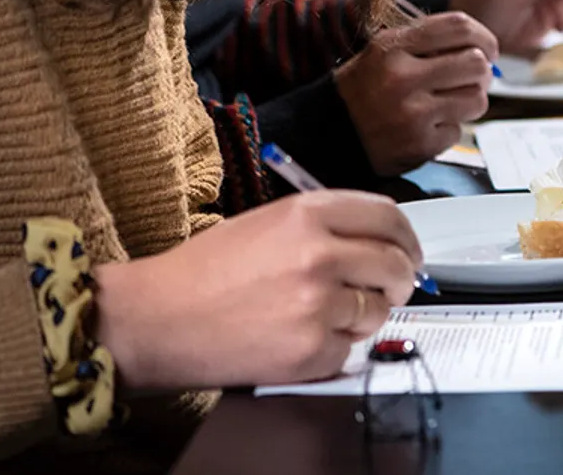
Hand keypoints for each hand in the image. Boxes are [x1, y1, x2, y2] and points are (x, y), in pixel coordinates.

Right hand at [93, 191, 421, 390]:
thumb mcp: (267, 222)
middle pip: (395, 264)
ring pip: (377, 310)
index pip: (390, 217)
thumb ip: (326, 225)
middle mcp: (319, 253)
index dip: (406, 237)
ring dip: (362, 315)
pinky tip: (298, 339)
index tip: (408, 252)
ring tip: (321, 314)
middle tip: (389, 288)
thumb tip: (381, 241)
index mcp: (309, 213)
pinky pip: (349, 349)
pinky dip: (332, 349)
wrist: (154, 319)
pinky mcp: (310, 349)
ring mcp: (317, 304)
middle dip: (399, 279)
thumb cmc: (203, 272)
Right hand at [334, 12, 498, 174]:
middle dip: (481, 71)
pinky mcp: (420, 144)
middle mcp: (403, 77)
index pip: (459, 27)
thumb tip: (483, 48)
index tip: (488, 49)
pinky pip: (458, 130)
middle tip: (472, 79)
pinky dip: (449, 129)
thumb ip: (428, 43)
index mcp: (394, 46)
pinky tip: (428, 127)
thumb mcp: (384, 51)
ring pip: (476, 99)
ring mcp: (413, 113)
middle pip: (476, 63)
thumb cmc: (364, 89)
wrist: (327, 133)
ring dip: (470, 101)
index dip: (484, 36)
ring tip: (450, 103)